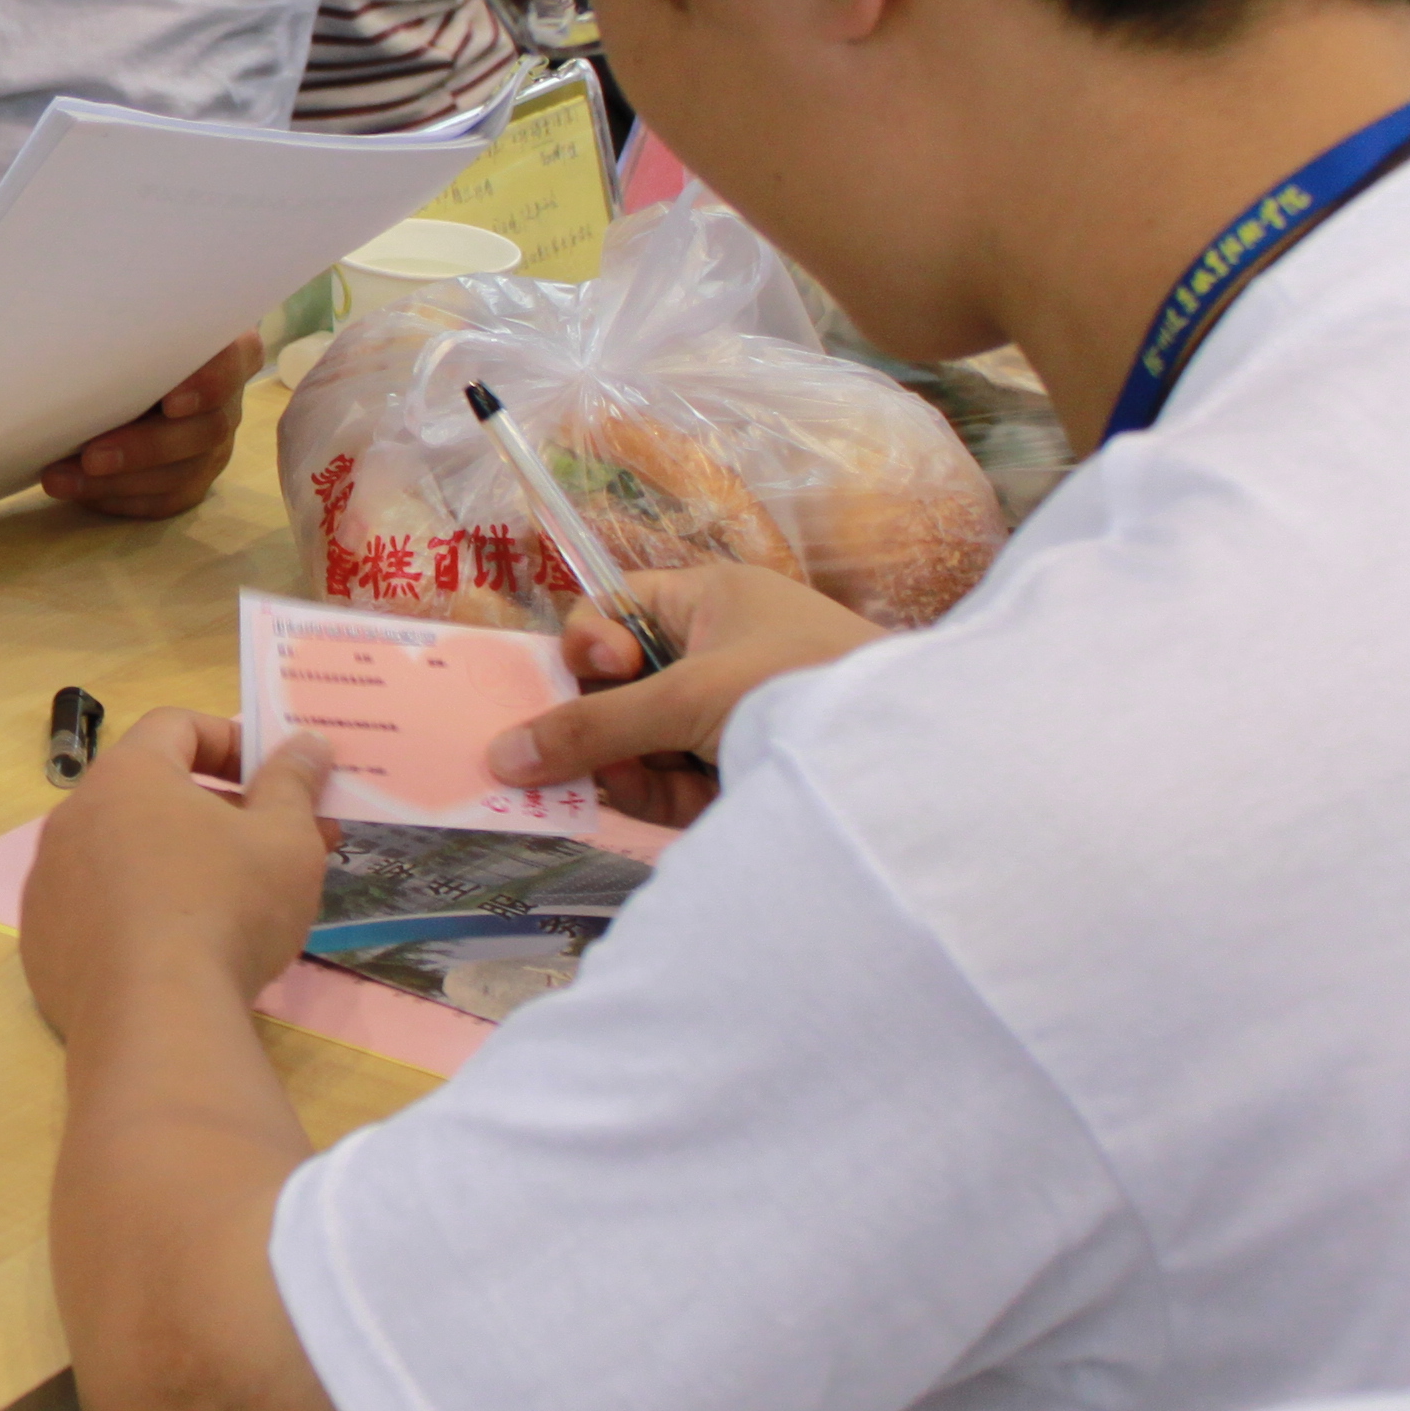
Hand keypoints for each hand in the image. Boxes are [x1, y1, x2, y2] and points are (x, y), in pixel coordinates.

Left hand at [19, 714, 335, 1032]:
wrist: (157, 1019)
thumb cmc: (227, 908)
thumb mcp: (285, 840)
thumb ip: (294, 783)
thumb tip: (306, 743)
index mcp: (125, 776)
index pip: (176, 727)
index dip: (231, 741)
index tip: (272, 778)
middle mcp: (71, 817)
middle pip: (148, 793)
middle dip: (217, 811)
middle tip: (274, 846)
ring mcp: (49, 881)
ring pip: (121, 853)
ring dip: (176, 862)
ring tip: (235, 903)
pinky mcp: (42, 942)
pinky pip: (95, 910)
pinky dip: (137, 914)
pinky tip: (179, 950)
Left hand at [39, 334, 257, 518]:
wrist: (138, 370)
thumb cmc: (133, 337)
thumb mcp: (135, 326)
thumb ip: (129, 332)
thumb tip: (71, 343)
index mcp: (226, 350)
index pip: (235, 361)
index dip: (209, 385)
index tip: (171, 403)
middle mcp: (227, 401)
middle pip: (207, 429)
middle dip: (145, 448)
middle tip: (91, 456)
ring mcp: (214, 444)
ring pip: (181, 472)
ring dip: (119, 480)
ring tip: (62, 479)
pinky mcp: (193, 479)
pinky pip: (164, 499)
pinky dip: (119, 498)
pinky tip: (79, 493)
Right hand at [483, 563, 884, 826]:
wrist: (909, 759)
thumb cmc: (800, 687)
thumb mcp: (689, 697)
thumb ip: (593, 728)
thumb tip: (500, 755)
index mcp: (711, 601)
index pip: (616, 608)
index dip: (590, 641)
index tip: (606, 669)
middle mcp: (720, 651)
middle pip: (621, 686)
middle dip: (600, 722)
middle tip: (581, 754)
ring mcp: (733, 716)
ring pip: (645, 741)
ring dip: (626, 767)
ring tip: (621, 787)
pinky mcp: (745, 773)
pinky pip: (676, 783)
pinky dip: (657, 798)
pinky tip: (654, 809)